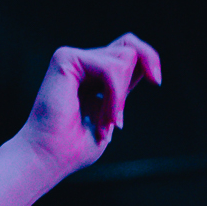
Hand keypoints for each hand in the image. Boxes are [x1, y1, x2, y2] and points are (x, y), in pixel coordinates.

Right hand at [12, 34, 161, 179]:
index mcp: (92, 74)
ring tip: (104, 123)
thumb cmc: (74, 148)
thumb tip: (146, 67)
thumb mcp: (111, 114)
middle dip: (131, 85)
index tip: (157, 81)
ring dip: (120, 98)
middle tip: (115, 121)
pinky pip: (111, 68)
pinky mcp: (66, 58)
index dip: (149, 58)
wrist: (49, 158)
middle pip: (130, 47)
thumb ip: (124, 88)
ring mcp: (73, 58)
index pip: (128, 50)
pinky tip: (103, 118)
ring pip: (125, 58)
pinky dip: (114, 97)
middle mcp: (83, 62)